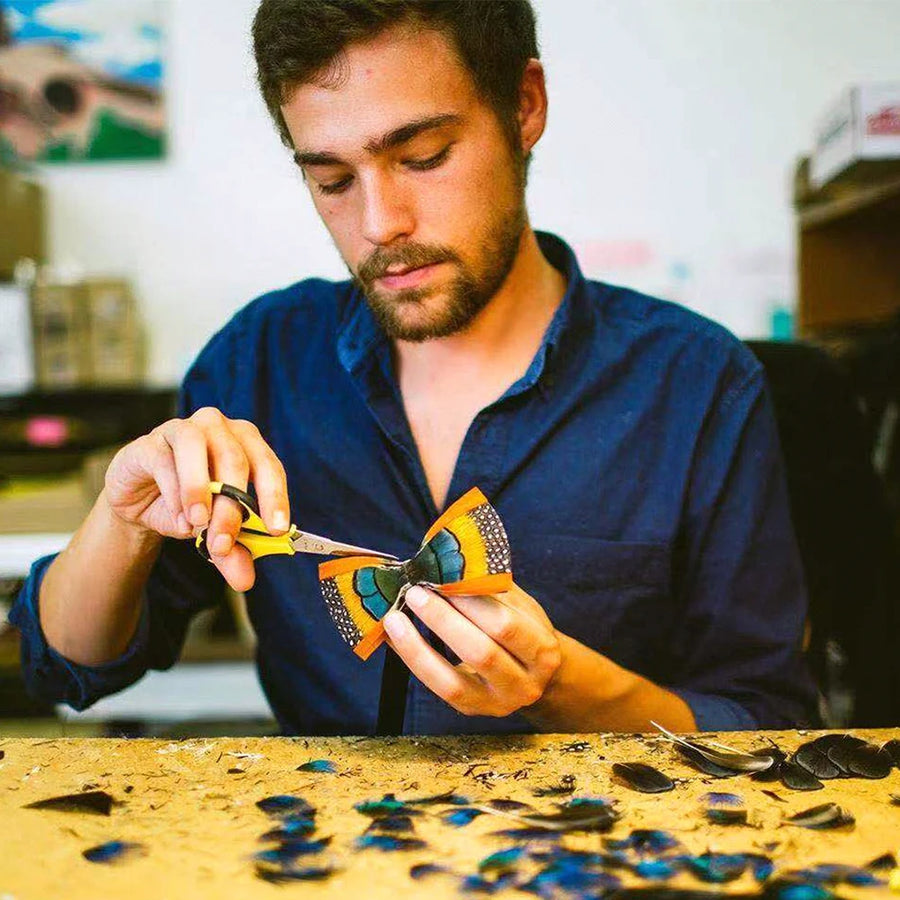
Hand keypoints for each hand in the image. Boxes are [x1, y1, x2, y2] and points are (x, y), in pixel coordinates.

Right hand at [104, 407, 288, 591]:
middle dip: (232, 506)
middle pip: (235, 459)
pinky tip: (178, 518)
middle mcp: (218, 428)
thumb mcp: (213, 532)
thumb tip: (245, 580)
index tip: (276, 530)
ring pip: (197, 447)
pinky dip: (173, 492)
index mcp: (246, 444)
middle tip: (224, 542)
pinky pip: (164, 461)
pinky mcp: (149, 444)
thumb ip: (232, 552)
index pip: (269, 467)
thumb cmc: (189, 507)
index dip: (274, 497)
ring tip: (198, 524)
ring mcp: (183, 429)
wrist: (140, 503)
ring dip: (200, 489)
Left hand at [382, 582, 561, 717]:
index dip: (471, 602)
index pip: (506, 626)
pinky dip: (413, 661)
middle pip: (480, 654)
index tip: (444, 578)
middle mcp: (524, 685)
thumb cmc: (523, 630)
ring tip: (395, 617)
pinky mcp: (471, 710)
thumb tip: (447, 565)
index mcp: (543, 652)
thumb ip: (491, 588)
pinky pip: (436, 688)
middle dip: (443, 620)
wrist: (535, 675)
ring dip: (418, 647)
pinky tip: (394, 639)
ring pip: (452, 682)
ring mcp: (497, 704)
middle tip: (415, 592)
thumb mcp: (520, 607)